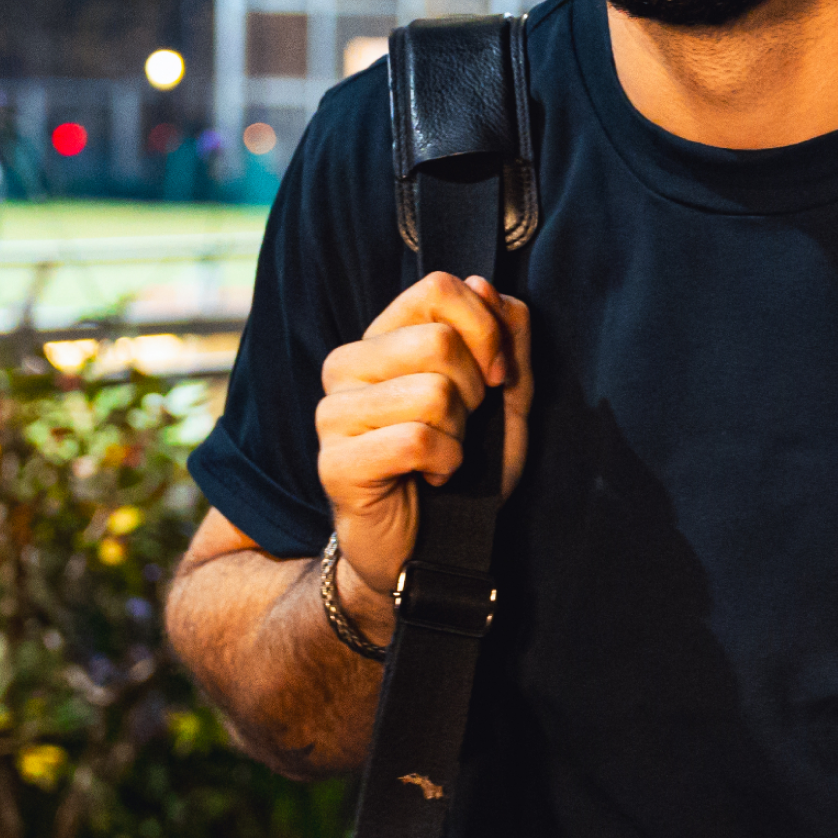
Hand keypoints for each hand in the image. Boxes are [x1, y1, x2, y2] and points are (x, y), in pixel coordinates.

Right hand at [315, 271, 533, 632]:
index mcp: (383, 340)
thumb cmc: (462, 471)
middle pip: (439, 341)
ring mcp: (333, 413)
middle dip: (474, 393)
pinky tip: (431, 480)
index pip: (436, 287)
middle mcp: (347, 366)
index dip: (485, 329)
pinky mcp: (334, 462)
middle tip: (461, 429)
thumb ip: (504, 342)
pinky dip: (445, 466)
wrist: (431, 551)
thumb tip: (489, 286)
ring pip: (432, 393)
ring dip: (458, 436)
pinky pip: (416, 441)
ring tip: (441, 458)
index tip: (496, 376)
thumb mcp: (501, 402)